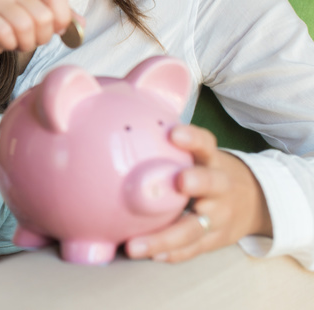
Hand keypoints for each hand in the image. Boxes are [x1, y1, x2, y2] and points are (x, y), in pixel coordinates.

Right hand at [0, 0, 74, 57]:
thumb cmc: (13, 26)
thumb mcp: (40, 20)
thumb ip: (62, 19)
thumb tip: (81, 25)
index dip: (62, 16)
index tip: (57, 30)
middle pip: (43, 15)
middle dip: (42, 37)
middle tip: (33, 40)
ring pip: (25, 26)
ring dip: (26, 43)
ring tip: (19, 43)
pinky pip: (5, 33)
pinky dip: (10, 44)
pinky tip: (5, 42)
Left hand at [125, 124, 272, 262]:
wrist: (256, 202)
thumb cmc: (208, 171)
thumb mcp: (201, 154)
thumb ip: (172, 146)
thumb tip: (123, 124)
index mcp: (212, 161)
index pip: (205, 144)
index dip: (192, 138)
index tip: (174, 133)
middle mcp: (220, 187)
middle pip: (212, 183)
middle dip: (198, 182)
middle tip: (179, 182)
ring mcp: (219, 217)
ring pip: (194, 228)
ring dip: (164, 238)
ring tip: (135, 246)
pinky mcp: (215, 239)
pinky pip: (194, 249)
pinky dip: (174, 254)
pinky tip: (152, 256)